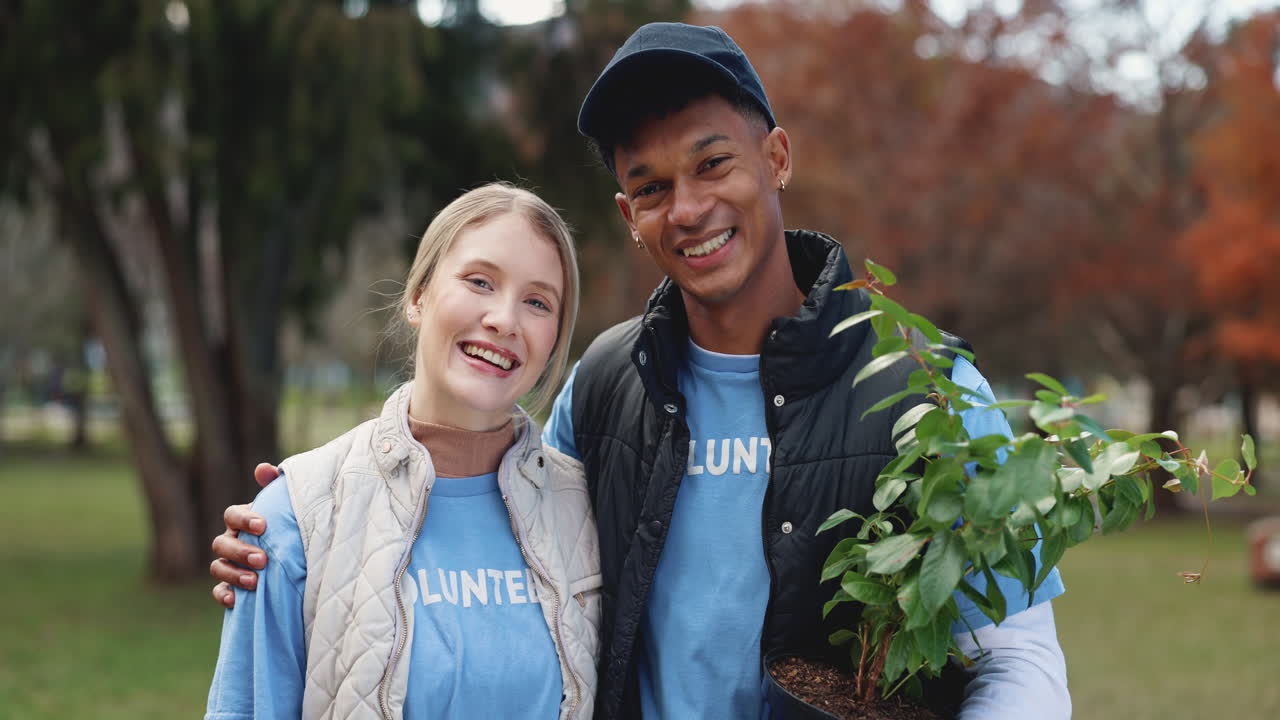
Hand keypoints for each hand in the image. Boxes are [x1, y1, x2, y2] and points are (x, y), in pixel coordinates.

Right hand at [209, 463, 280, 607]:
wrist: (299, 560)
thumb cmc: (291, 526)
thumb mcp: (288, 508)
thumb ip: (277, 487)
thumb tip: (263, 469)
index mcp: (242, 520)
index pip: (231, 515)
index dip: (244, 519)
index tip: (263, 526)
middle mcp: (231, 540)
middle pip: (221, 543)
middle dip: (240, 551)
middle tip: (262, 559)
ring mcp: (229, 564)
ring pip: (217, 567)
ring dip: (233, 574)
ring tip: (255, 581)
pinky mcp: (231, 586)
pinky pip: (219, 591)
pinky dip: (224, 594)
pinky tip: (235, 600)